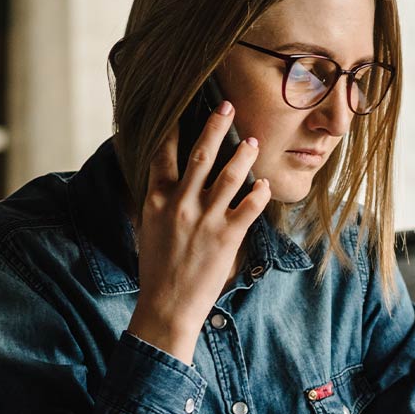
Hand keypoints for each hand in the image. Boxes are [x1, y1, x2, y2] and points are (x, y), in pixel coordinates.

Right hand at [126, 101, 270, 363]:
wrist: (166, 307)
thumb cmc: (157, 269)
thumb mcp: (150, 229)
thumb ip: (161, 202)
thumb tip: (167, 181)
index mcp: (156, 201)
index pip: (162, 156)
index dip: (173, 130)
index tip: (180, 106)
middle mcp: (180, 206)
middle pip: (200, 157)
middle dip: (215, 128)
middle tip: (228, 106)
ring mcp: (204, 220)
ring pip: (228, 177)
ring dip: (242, 156)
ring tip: (253, 141)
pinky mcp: (227, 237)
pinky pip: (249, 207)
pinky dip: (259, 193)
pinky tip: (264, 184)